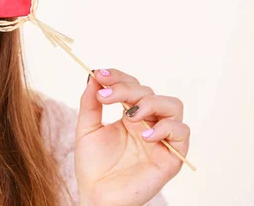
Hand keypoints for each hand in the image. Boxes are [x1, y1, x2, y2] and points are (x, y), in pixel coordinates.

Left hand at [75, 68, 190, 205]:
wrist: (96, 195)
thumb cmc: (92, 165)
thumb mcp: (86, 128)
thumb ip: (90, 102)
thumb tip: (93, 75)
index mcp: (129, 115)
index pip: (132, 85)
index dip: (118, 77)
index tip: (99, 74)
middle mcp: (148, 123)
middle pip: (149, 92)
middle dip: (127, 89)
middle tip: (106, 96)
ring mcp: (161, 139)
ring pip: (173, 106)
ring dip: (151, 103)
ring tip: (129, 115)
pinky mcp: (171, 157)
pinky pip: (182, 133)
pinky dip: (166, 128)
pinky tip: (144, 136)